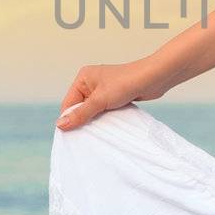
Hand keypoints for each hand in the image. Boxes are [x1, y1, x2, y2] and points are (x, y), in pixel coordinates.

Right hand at [54, 57, 175, 130]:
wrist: (154, 78)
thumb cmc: (126, 83)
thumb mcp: (100, 100)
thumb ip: (81, 113)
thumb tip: (60, 125)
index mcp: (83, 78)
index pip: (69, 102)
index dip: (69, 119)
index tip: (70, 136)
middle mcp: (91, 82)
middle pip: (80, 107)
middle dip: (82, 120)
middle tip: (84, 137)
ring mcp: (104, 90)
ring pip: (92, 111)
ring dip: (95, 121)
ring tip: (96, 133)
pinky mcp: (115, 97)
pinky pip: (104, 111)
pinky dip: (104, 119)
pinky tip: (106, 128)